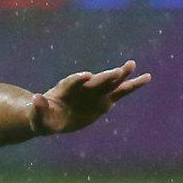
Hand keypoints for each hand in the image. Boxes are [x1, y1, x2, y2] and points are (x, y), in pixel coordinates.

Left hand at [30, 61, 149, 134]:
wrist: (51, 118)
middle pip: (93, 80)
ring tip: (132, 65)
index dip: (78, 78)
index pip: (71, 82)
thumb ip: (38, 108)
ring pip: (109, 83)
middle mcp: (80, 88)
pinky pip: (120, 92)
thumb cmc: (41, 118)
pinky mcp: (103, 101)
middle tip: (117, 71)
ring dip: (119, 75)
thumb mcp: (37, 116)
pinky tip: (146, 77)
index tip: (86, 75)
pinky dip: (132, 85)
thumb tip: (36, 98)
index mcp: (63, 90)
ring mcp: (93, 93)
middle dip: (104, 76)